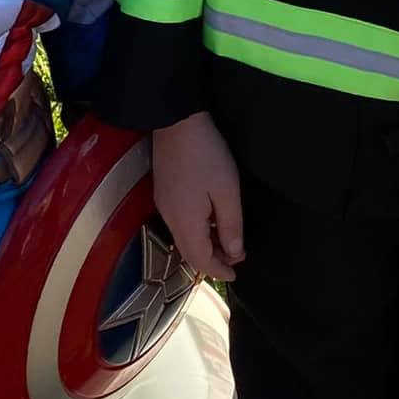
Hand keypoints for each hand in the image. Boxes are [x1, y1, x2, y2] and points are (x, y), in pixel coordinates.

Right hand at [152, 112, 243, 283]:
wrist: (175, 122)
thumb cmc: (207, 156)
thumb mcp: (227, 191)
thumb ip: (231, 226)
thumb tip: (234, 253)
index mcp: (186, 222)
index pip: (201, 260)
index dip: (219, 271)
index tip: (236, 276)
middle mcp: (170, 218)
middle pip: (190, 252)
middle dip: (212, 261)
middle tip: (235, 260)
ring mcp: (163, 204)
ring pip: (183, 238)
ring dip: (204, 246)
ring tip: (226, 242)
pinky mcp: (163, 191)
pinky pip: (179, 224)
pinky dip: (195, 232)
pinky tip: (208, 222)